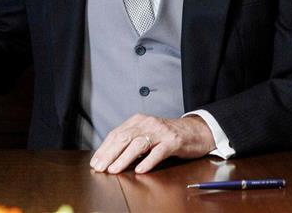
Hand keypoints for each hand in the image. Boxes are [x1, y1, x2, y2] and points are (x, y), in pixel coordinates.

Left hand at [90, 114, 214, 173]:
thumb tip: (112, 156)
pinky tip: (140, 169)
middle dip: (109, 154)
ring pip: (139, 144)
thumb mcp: (147, 133)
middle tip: (100, 167)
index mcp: (138, 121)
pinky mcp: (173, 141)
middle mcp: (147, 124)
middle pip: (124, 138)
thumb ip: (132, 141)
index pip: (116, 134)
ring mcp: (160, 132)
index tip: (95, 161)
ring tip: (115, 169)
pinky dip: (148, 161)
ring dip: (124, 158)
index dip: (104, 148)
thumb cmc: (168, 135)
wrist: (195, 131)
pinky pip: (159, 151)